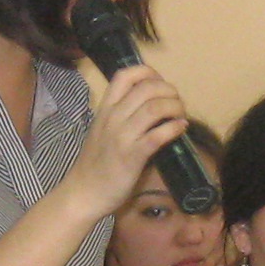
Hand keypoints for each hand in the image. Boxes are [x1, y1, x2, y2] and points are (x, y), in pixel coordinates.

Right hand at [71, 62, 190, 215]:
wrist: (84, 192)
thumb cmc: (96, 163)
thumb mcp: (103, 130)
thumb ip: (121, 116)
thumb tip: (150, 105)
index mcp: (105, 109)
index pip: (125, 75)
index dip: (148, 73)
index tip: (160, 84)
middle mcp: (113, 118)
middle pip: (146, 88)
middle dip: (169, 90)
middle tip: (176, 102)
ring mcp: (122, 136)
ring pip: (155, 108)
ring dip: (175, 107)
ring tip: (181, 114)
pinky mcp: (133, 156)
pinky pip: (158, 134)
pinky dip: (174, 127)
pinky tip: (181, 128)